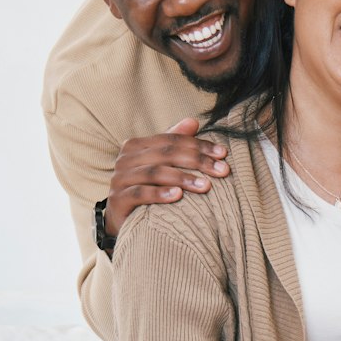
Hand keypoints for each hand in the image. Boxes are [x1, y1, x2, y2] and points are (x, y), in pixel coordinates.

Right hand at [105, 118, 229, 236]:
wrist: (121, 219)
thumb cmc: (146, 188)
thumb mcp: (160, 165)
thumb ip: (174, 143)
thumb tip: (193, 122)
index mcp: (136, 145)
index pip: (172, 140)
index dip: (199, 145)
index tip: (223, 154)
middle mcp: (125, 159)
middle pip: (165, 154)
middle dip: (197, 161)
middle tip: (222, 171)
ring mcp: (119, 179)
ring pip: (154, 173)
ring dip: (182, 178)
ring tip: (205, 186)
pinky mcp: (117, 200)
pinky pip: (140, 194)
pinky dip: (160, 194)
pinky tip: (178, 196)